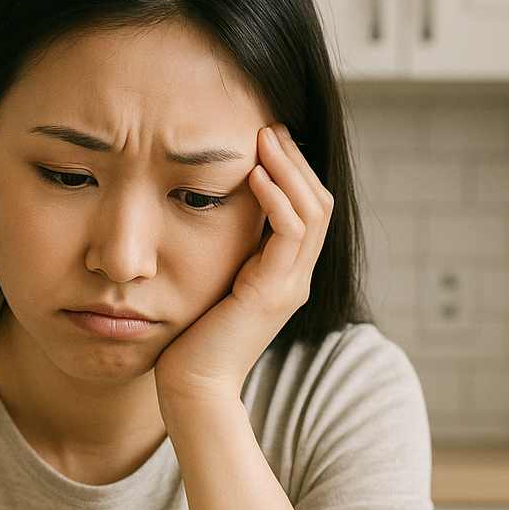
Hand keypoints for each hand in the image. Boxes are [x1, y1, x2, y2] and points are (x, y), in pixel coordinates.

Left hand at [154, 123, 332, 403]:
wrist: (192, 385)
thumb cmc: (190, 339)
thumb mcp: (209, 281)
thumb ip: (220, 252)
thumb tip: (201, 208)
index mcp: (284, 275)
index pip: (306, 210)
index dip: (292, 171)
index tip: (264, 137)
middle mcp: (295, 278)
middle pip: (318, 203)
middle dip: (296, 160)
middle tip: (270, 125)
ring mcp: (290, 286)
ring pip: (312, 211)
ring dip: (289, 168)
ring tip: (265, 137)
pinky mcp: (274, 292)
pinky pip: (290, 232)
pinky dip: (277, 198)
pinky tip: (254, 174)